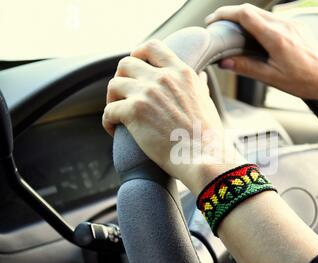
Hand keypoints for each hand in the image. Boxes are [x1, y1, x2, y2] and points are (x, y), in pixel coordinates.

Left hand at [103, 40, 244, 194]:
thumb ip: (199, 87)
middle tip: (123, 96)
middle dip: (121, 78)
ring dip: (112, 99)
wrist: (202, 157)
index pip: (152, 47)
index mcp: (181, 73)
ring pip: (113, 85)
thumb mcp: (207, 102)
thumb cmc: (207, 137)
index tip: (135, 69)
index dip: (137, 55)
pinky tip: (114, 130)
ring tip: (117, 114)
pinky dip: (108, 121)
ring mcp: (147, 93)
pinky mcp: (134, 112)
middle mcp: (163, 78)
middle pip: (126, 63)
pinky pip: (109, 110)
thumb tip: (202, 77)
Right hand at [205, 4, 317, 103]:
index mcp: (276, 37)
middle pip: (251, 10)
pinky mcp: (297, 27)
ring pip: (262, 13)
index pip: (244, 15)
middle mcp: (284, 25)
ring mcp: (292, 23)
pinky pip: (273, 18)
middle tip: (218, 25)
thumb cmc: (305, 81)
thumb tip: (225, 63)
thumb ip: (247, 67)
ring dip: (245, 18)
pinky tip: (255, 35)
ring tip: (233, 31)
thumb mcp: (272, 78)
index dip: (225, 14)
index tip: (213, 21)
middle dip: (231, 14)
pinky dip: (258, 22)